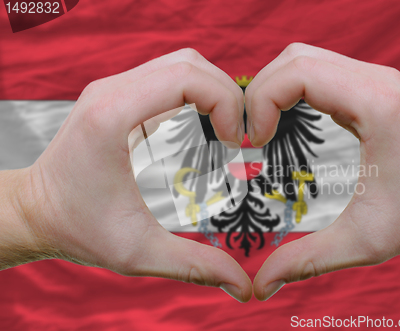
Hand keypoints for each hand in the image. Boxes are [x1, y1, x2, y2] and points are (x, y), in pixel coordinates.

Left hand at [12, 49, 251, 301]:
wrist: (35, 212)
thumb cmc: (78, 229)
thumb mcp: (139, 252)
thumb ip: (195, 266)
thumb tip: (243, 285)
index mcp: (113, 116)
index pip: (187, 77)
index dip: (225, 103)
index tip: (235, 142)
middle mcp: (111, 91)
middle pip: (189, 63)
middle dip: (226, 94)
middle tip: (238, 136)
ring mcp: (112, 88)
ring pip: (180, 63)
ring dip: (212, 89)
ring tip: (227, 128)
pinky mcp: (117, 95)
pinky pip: (167, 75)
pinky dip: (196, 91)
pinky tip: (205, 122)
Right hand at [245, 43, 399, 300]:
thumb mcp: (362, 243)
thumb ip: (306, 260)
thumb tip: (260, 285)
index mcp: (376, 106)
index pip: (299, 73)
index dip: (262, 101)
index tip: (254, 142)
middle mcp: (375, 80)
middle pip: (295, 58)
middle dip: (260, 92)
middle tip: (251, 137)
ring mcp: (374, 77)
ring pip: (303, 58)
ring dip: (273, 87)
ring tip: (263, 129)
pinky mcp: (369, 84)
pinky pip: (318, 69)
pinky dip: (291, 88)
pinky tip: (285, 121)